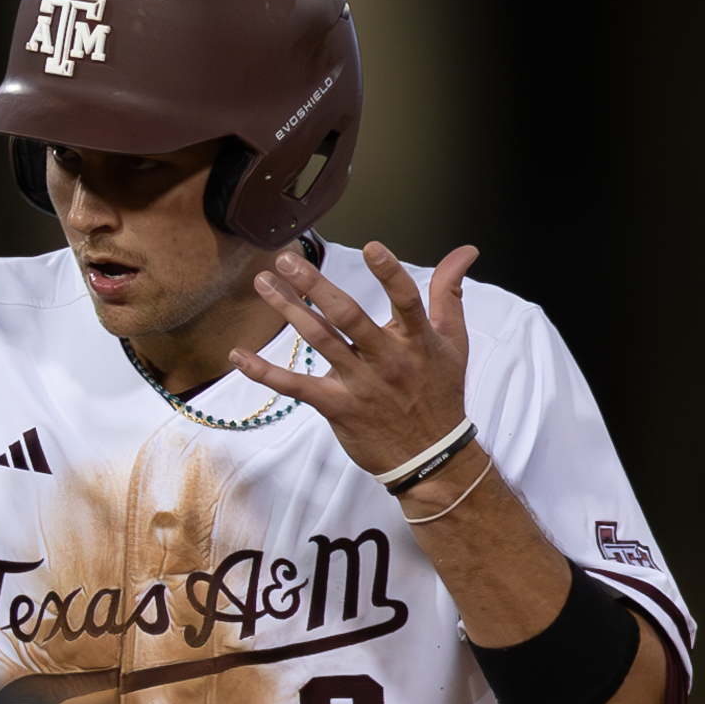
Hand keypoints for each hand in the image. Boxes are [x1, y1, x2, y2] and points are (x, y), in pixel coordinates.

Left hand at [230, 242, 478, 474]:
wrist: (431, 456)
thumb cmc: (441, 393)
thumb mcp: (455, 342)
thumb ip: (450, 294)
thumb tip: (465, 251)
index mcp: (416, 341)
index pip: (405, 301)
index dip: (390, 274)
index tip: (372, 247)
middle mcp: (387, 359)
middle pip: (349, 317)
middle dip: (315, 286)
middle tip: (287, 261)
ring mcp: (360, 384)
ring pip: (320, 341)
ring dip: (288, 310)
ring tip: (264, 284)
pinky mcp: (337, 407)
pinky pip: (295, 387)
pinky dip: (264, 372)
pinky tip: (239, 356)